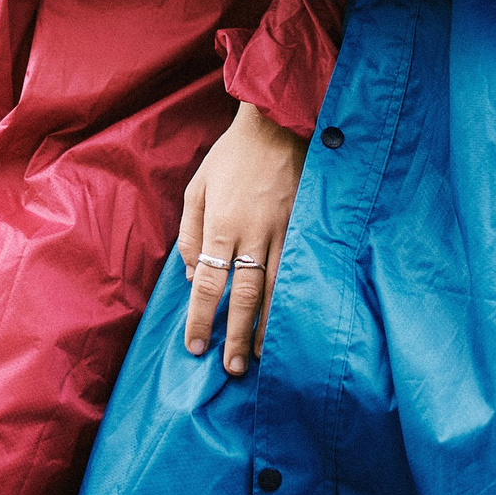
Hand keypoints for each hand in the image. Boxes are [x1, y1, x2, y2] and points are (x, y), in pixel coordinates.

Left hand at [178, 102, 307, 378]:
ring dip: (265, 327)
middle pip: (243, 296)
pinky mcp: (304, 227)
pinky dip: (292, 300)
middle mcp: (252, 234)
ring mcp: (282, 232)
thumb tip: (193, 277)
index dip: (201, 319)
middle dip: (235, 336)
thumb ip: (191, 233)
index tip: (196, 347)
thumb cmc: (232, 156)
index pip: (209, 284)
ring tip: (261, 357)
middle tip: (230, 369)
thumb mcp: (197, 187)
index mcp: (221, 224)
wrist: (278, 125)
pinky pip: (297, 271)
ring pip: (274, 290)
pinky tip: (290, 320)